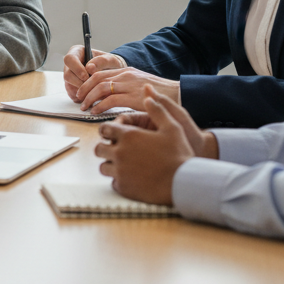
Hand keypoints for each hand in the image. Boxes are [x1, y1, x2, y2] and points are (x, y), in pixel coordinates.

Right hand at [63, 45, 125, 99]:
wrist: (112, 74)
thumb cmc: (110, 64)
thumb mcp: (111, 60)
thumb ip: (102, 61)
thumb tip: (89, 67)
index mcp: (77, 52)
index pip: (69, 59)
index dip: (77, 69)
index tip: (87, 76)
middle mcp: (70, 65)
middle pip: (67, 75)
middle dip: (80, 83)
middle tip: (93, 86)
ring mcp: (70, 77)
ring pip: (69, 86)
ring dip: (83, 91)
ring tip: (96, 90)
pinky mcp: (71, 88)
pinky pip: (73, 94)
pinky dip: (83, 97)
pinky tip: (93, 94)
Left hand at [77, 67, 180, 113]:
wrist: (180, 95)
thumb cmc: (162, 94)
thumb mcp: (142, 85)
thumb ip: (128, 87)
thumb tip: (113, 96)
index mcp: (128, 71)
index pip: (101, 72)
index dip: (88, 81)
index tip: (82, 90)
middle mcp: (127, 75)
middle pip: (97, 78)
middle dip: (84, 89)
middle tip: (78, 99)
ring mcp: (130, 85)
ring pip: (101, 88)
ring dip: (89, 98)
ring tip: (84, 107)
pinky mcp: (133, 97)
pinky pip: (110, 100)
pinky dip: (99, 106)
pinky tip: (95, 112)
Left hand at [94, 90, 216, 204]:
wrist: (184, 182)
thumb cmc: (179, 153)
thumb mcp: (172, 126)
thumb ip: (157, 109)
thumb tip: (147, 95)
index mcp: (128, 135)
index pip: (105, 129)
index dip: (108, 130)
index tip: (112, 133)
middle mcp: (120, 152)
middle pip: (99, 149)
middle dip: (106, 148)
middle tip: (116, 149)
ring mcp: (120, 171)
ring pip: (104, 167)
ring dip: (111, 164)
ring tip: (123, 164)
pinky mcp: (124, 187)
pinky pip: (113, 182)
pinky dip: (119, 179)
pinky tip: (130, 177)